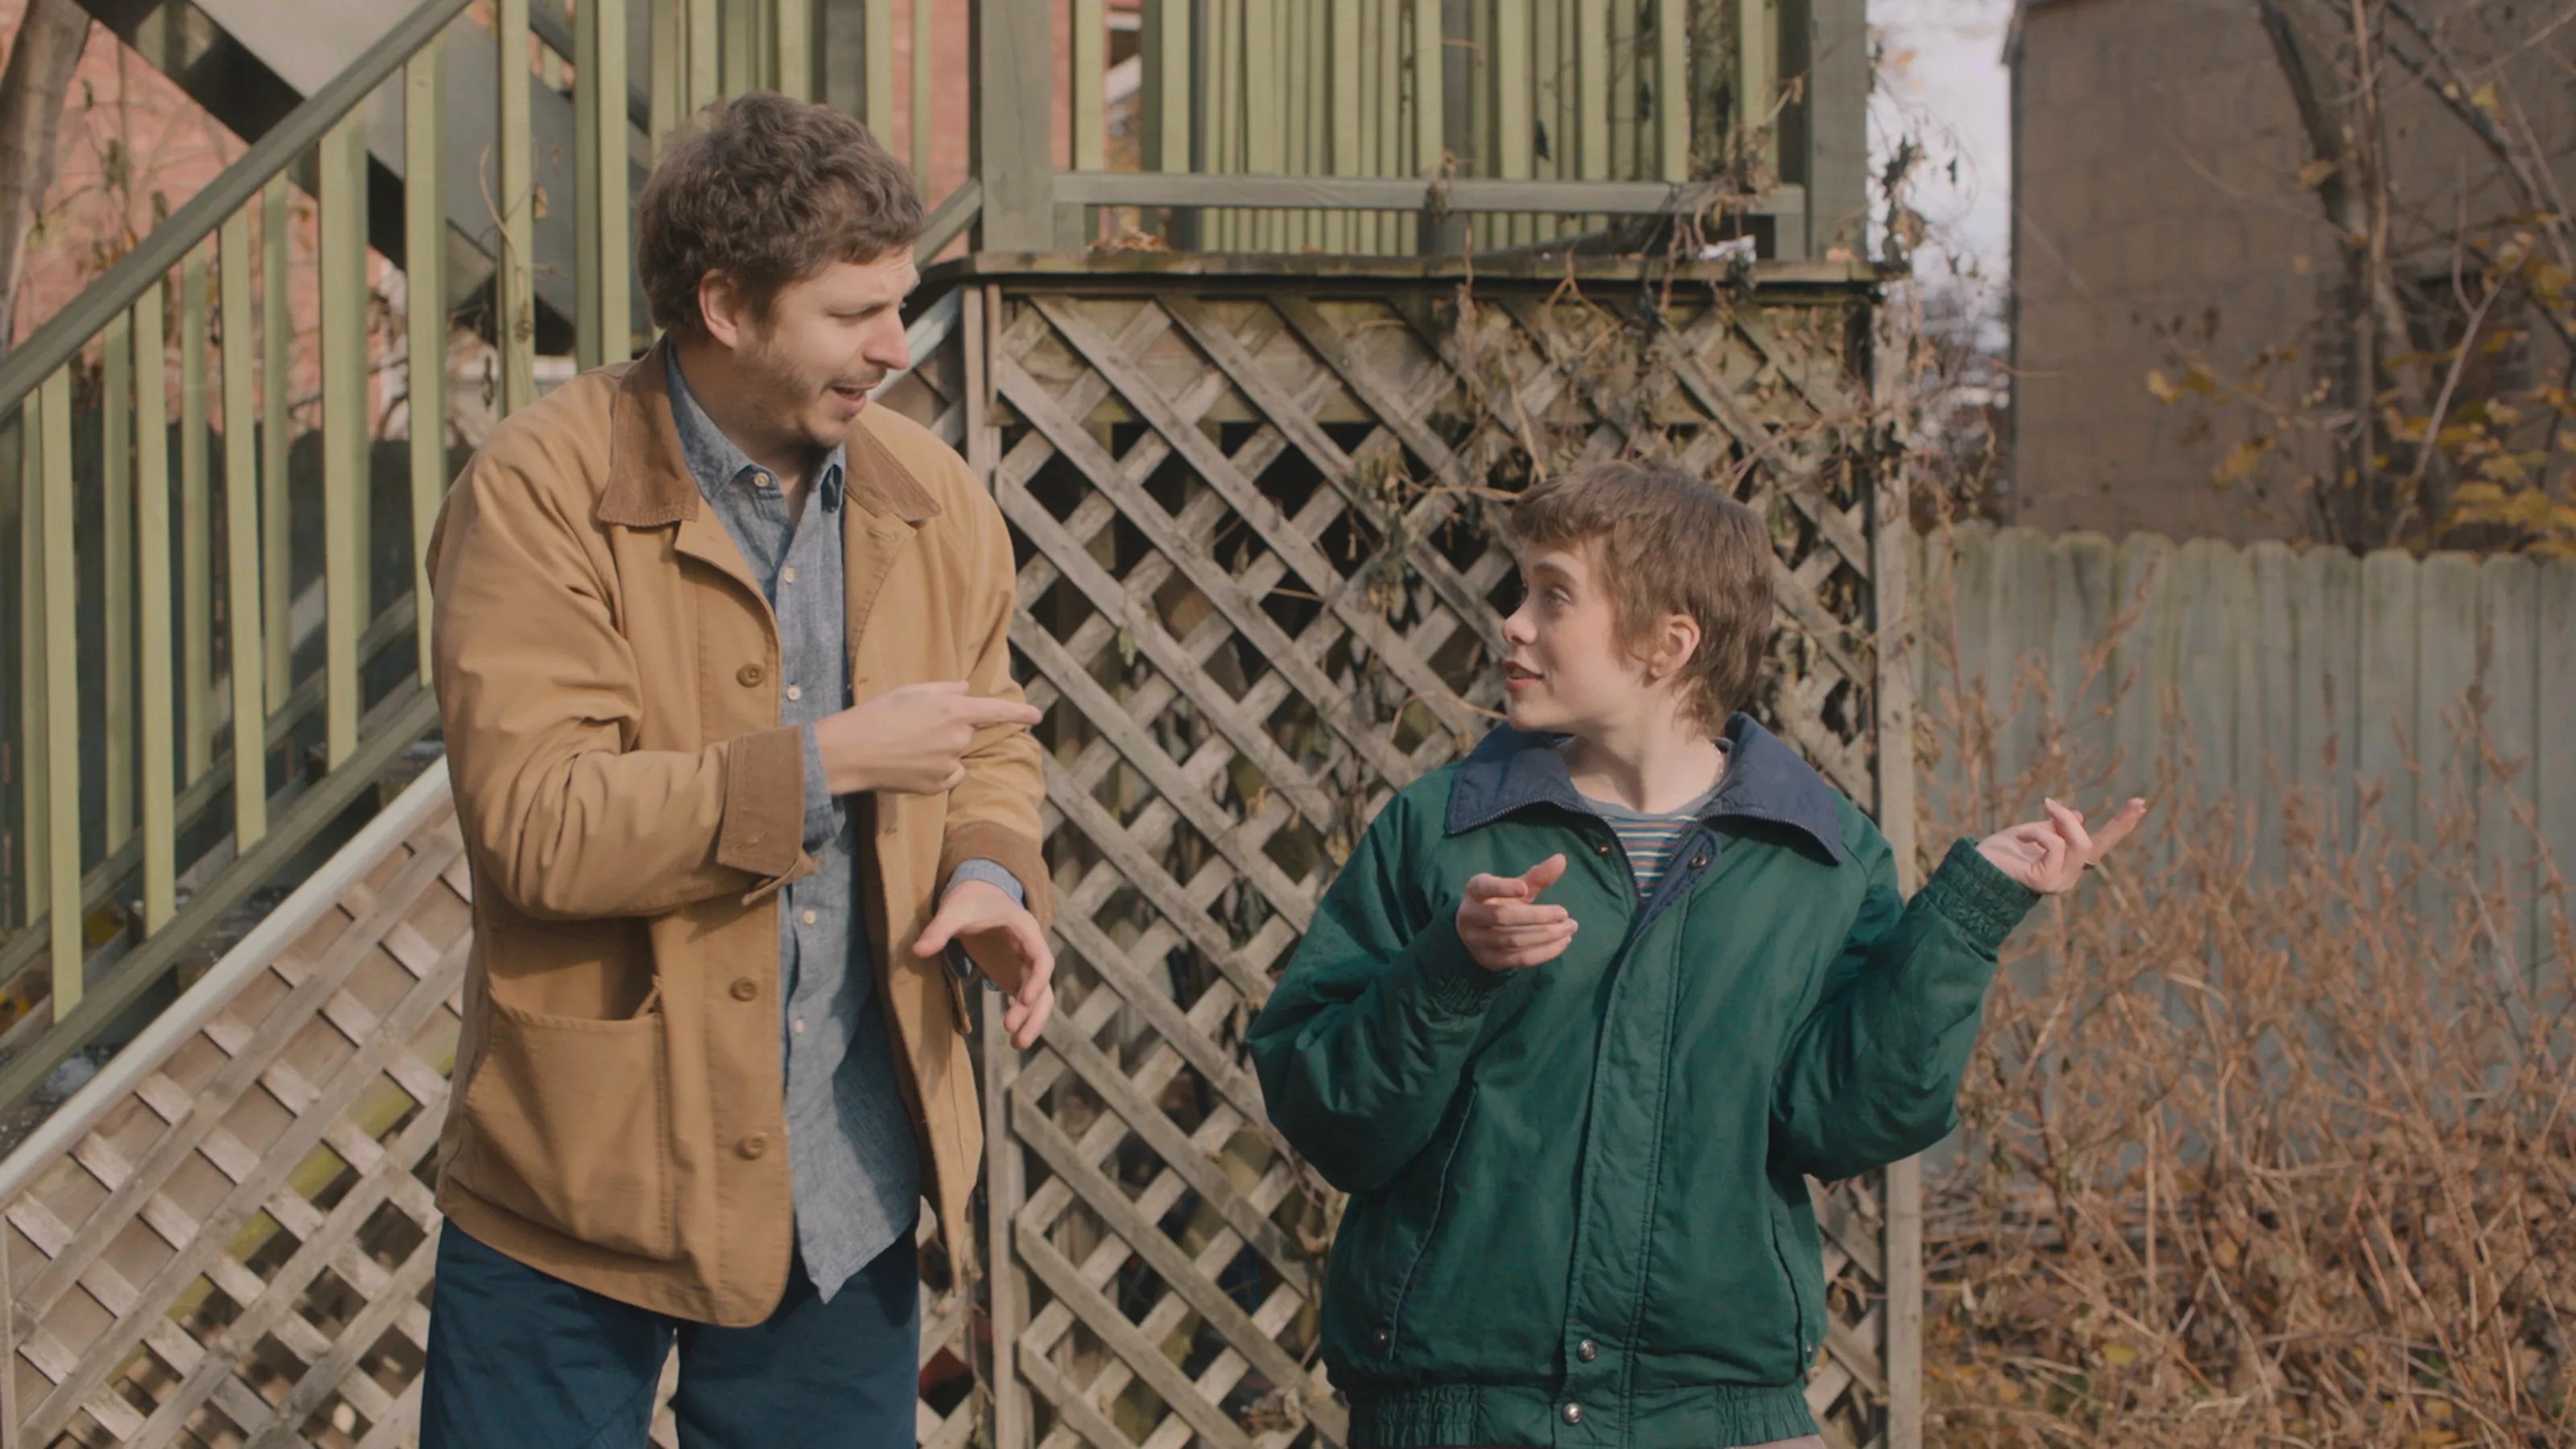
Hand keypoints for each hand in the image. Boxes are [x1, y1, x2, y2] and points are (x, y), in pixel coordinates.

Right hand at [815, 681, 1042, 795]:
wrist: (852, 751)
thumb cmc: (878, 714)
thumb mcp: (911, 691)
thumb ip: (945, 690)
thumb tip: (966, 690)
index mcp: (954, 710)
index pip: (997, 711)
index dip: (1019, 713)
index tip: (1037, 715)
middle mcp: (958, 738)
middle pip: (967, 733)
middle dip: (950, 729)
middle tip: (916, 727)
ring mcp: (949, 764)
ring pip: (956, 755)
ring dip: (941, 751)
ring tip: (907, 747)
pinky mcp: (938, 786)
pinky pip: (948, 776)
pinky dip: (937, 772)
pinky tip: (911, 765)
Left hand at [914, 878, 1054, 1048]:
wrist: (980, 893)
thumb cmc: (971, 899)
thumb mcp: (954, 909)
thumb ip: (939, 929)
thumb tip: (918, 951)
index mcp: (1025, 930)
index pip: (1041, 959)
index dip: (1036, 980)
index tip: (1024, 1000)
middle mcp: (1032, 950)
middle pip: (1044, 985)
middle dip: (1034, 1012)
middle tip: (1015, 1038)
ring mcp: (1025, 965)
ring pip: (1039, 997)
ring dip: (1032, 1020)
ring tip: (1017, 1045)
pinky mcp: (1015, 975)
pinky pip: (1026, 1001)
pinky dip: (1022, 1018)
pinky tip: (1013, 1038)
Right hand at [1456, 854, 1576, 971]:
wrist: (1478, 932)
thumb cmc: (1500, 902)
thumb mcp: (1515, 887)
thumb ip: (1536, 877)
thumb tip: (1561, 859)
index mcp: (1474, 891)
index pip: (1484, 887)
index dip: (1503, 888)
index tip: (1525, 888)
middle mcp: (1470, 916)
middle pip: (1502, 917)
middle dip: (1537, 916)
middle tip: (1564, 913)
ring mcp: (1477, 941)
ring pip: (1512, 940)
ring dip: (1545, 935)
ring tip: (1569, 928)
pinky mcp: (1490, 961)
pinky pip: (1519, 959)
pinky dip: (1544, 952)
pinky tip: (1562, 942)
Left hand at [1975, 796, 2148, 893]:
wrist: (1974, 871)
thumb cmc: (1999, 853)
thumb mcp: (2031, 833)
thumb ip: (2054, 828)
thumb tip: (2079, 816)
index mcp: (2068, 864)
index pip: (2101, 844)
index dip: (2121, 824)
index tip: (2140, 802)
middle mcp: (2069, 876)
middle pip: (2095, 845)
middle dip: (2078, 819)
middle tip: (2051, 803)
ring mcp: (2060, 882)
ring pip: (2079, 844)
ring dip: (2060, 821)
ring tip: (2038, 813)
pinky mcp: (2047, 881)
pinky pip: (2056, 845)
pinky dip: (2040, 833)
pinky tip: (2021, 836)